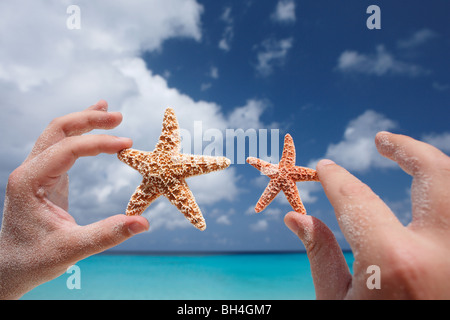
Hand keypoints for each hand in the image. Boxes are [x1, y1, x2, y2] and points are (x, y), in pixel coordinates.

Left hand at [0, 101, 148, 298]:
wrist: (10, 267)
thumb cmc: (35, 260)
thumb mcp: (71, 249)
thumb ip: (107, 234)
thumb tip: (143, 223)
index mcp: (30, 181)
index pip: (68, 149)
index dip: (100, 143)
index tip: (127, 143)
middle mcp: (29, 170)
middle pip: (58, 130)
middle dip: (89, 120)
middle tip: (118, 117)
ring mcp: (36, 172)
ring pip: (57, 134)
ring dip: (83, 122)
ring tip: (107, 110)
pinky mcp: (45, 178)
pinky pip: (61, 147)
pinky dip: (79, 135)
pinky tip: (94, 131)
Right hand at [285, 132, 449, 298]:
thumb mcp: (338, 304)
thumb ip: (321, 256)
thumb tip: (296, 217)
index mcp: (394, 262)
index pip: (360, 200)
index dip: (336, 179)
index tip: (325, 168)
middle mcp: (441, 254)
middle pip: (436, 176)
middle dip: (409, 149)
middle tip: (384, 139)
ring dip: (435, 168)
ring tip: (411, 158)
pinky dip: (444, 198)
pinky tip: (428, 199)